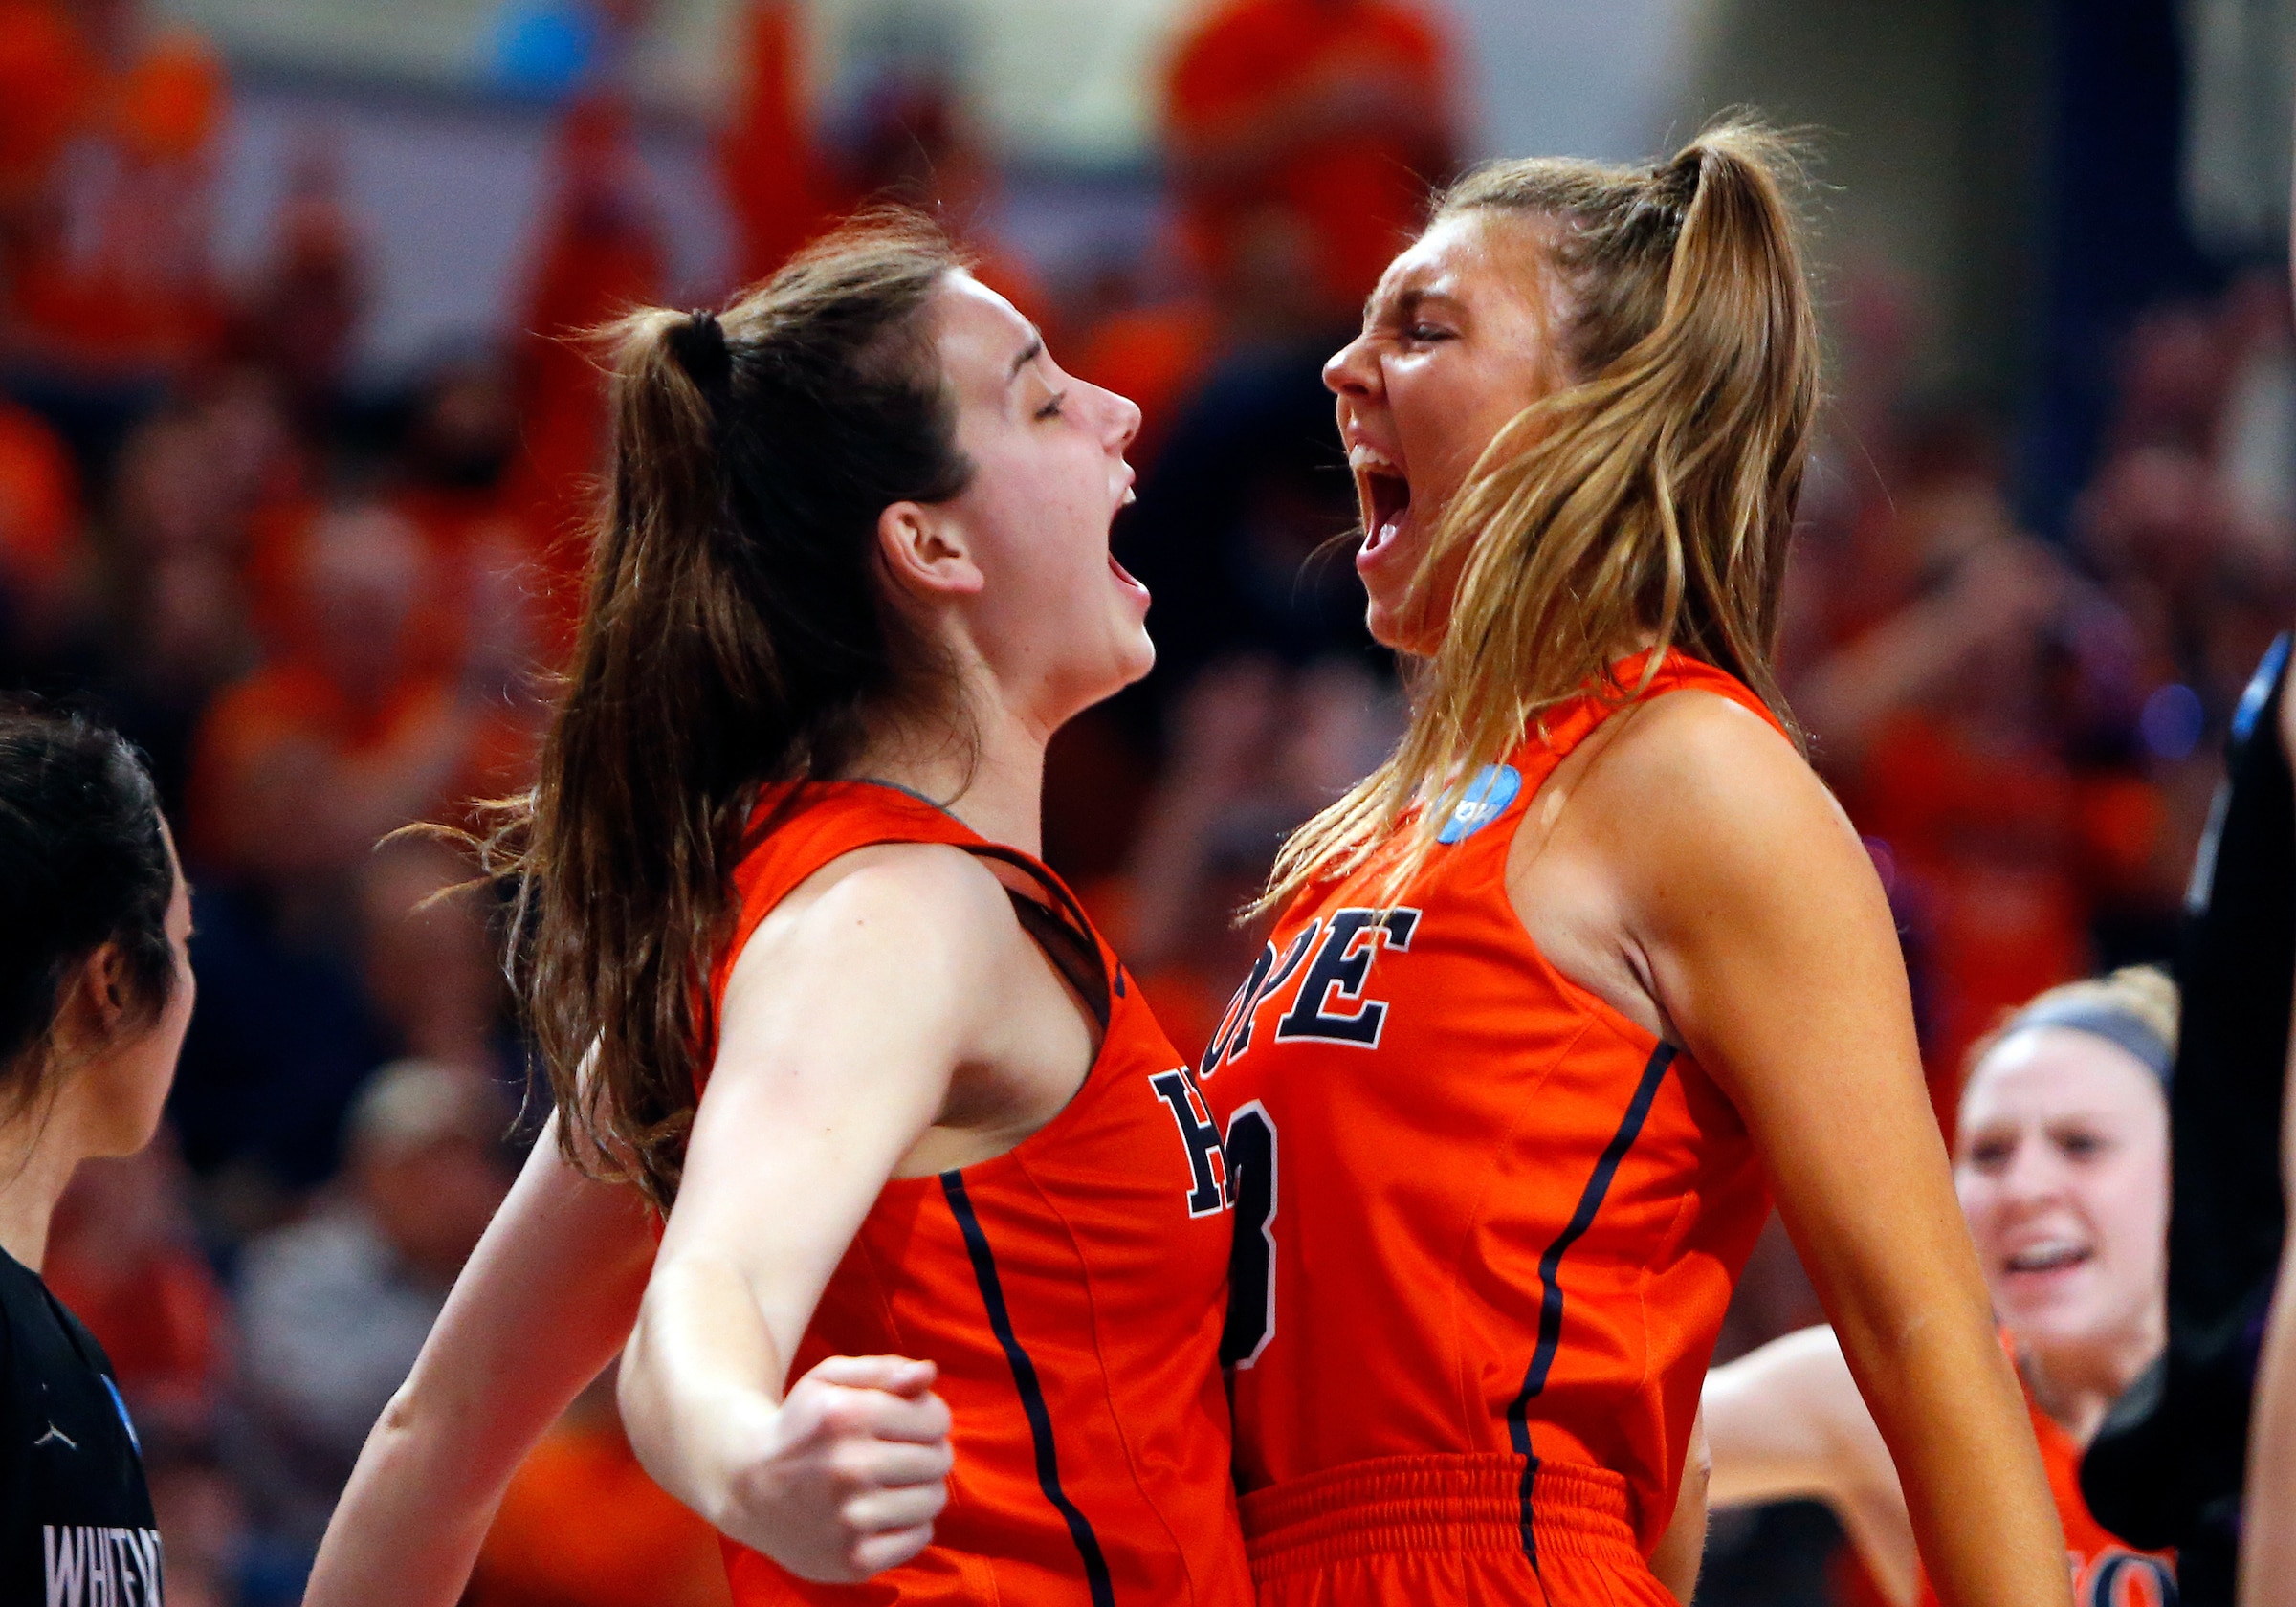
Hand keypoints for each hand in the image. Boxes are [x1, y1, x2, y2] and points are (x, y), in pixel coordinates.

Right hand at [721, 1355, 953, 1582]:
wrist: (746, 1487)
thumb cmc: (801, 1426)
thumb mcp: (830, 1380)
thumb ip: (884, 1369)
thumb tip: (928, 1373)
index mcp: (846, 1416)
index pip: (935, 1418)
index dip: (928, 1417)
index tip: (906, 1424)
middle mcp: (848, 1468)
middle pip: (938, 1459)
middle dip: (926, 1452)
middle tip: (896, 1455)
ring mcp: (850, 1519)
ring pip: (933, 1499)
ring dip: (921, 1489)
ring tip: (889, 1484)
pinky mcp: (853, 1560)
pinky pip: (919, 1537)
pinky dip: (909, 1525)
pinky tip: (880, 1514)